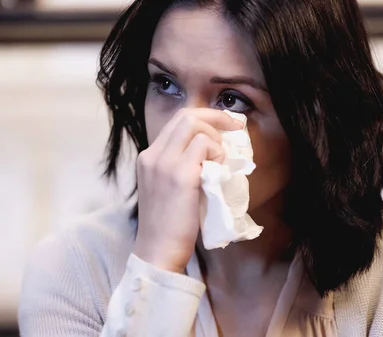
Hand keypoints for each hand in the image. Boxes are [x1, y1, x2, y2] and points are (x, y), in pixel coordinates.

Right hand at [133, 108, 243, 272]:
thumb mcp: (167, 187)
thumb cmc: (168, 225)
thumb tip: (211, 150)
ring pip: (195, 126)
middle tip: (234, 129)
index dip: (204, 117)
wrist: (158, 251)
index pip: (177, 121)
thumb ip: (181, 165)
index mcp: (148, 157)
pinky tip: (216, 173)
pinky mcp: (180, 175)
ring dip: (215, 140)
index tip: (224, 125)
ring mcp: (164, 164)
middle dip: (215, 117)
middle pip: (186, 115)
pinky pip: (205, 146)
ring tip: (219, 163)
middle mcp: (153, 155)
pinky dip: (217, 154)